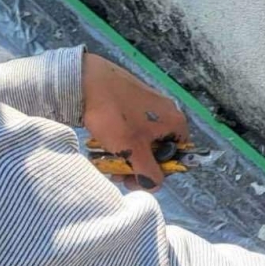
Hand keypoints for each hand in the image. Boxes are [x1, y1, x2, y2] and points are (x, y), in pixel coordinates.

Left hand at [81, 53, 188, 189]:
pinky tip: (103, 144)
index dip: (159, 172)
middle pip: (159, 150)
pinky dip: (120, 140)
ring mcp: (149, 105)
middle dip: (138, 166)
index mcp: (176, 122)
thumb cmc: (114, 114)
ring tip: (106, 161)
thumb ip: (148, 172)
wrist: (86, 79)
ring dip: (127, 155)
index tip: (136, 178)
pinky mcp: (132, 101)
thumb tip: (156, 185)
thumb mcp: (132, 150)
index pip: (178, 156)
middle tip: (118, 173)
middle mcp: (167, 113)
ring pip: (143, 140)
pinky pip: (132, 128)